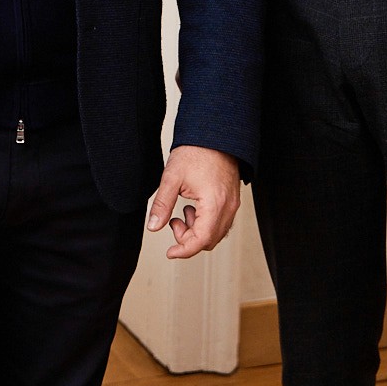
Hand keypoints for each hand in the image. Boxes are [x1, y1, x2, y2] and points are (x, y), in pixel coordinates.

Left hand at [146, 145, 241, 259]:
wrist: (214, 133)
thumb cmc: (196, 150)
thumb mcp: (172, 177)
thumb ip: (162, 204)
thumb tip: (153, 226)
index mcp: (214, 203)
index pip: (202, 240)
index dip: (184, 250)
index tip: (171, 252)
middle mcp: (228, 207)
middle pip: (210, 240)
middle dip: (188, 239)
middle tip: (173, 223)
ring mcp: (232, 203)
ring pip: (217, 233)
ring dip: (197, 231)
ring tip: (182, 212)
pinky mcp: (232, 199)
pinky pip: (221, 222)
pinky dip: (205, 223)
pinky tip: (192, 208)